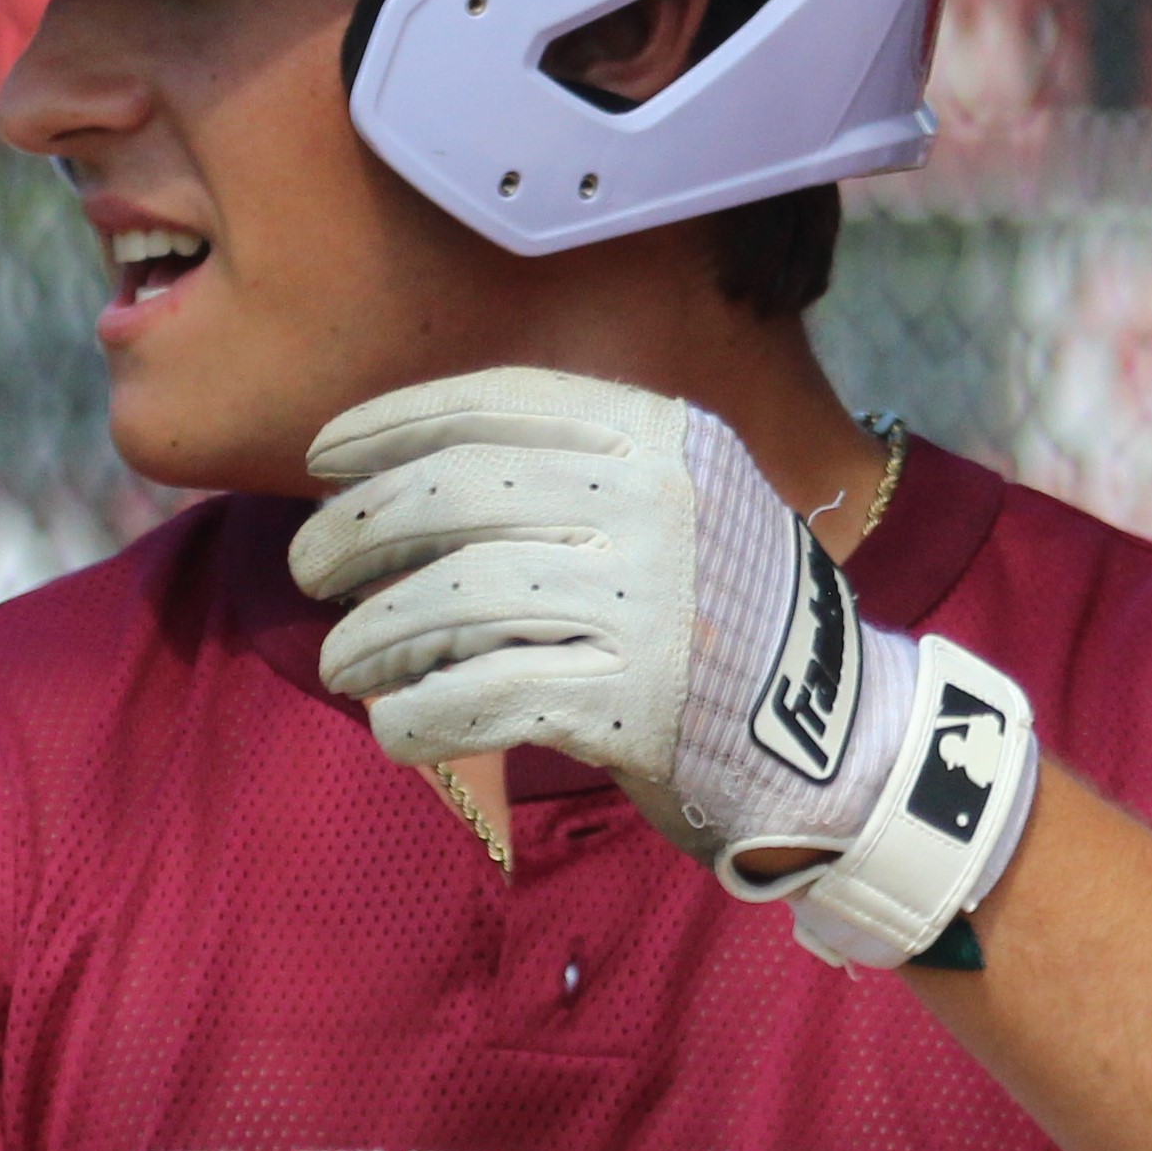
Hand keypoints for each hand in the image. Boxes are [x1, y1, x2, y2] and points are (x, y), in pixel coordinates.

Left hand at [286, 365, 884, 857]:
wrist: (845, 745)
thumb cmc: (727, 624)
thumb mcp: (678, 511)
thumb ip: (570, 482)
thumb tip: (395, 487)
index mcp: (663, 439)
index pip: (497, 405)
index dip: (392, 425)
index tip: (322, 459)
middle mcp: (657, 506)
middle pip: (458, 496)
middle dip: (360, 528)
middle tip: (306, 566)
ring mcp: (651, 604)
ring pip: (457, 598)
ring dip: (374, 634)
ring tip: (343, 662)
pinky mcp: (637, 703)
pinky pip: (487, 696)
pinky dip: (421, 715)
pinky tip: (394, 729)